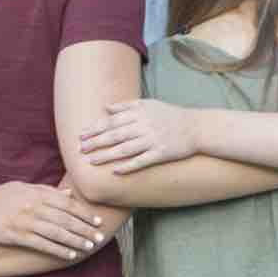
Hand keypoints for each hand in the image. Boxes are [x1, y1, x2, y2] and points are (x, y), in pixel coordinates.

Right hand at [0, 179, 107, 260]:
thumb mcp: (22, 186)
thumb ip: (46, 190)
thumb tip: (69, 194)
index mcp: (36, 193)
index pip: (67, 203)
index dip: (84, 213)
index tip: (97, 221)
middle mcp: (33, 206)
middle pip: (65, 219)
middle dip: (85, 229)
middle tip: (100, 237)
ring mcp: (25, 222)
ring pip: (57, 232)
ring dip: (75, 241)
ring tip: (89, 247)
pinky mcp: (17, 236)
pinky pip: (42, 245)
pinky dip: (58, 250)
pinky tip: (69, 255)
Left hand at [78, 97, 200, 173]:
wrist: (197, 127)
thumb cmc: (171, 116)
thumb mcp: (149, 104)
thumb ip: (126, 106)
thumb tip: (105, 108)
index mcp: (140, 113)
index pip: (112, 121)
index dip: (95, 128)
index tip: (81, 134)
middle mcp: (145, 126)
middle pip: (115, 134)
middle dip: (96, 142)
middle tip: (80, 149)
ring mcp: (153, 140)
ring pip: (125, 149)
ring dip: (106, 155)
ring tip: (91, 161)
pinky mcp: (162, 153)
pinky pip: (142, 161)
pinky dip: (128, 166)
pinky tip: (115, 171)